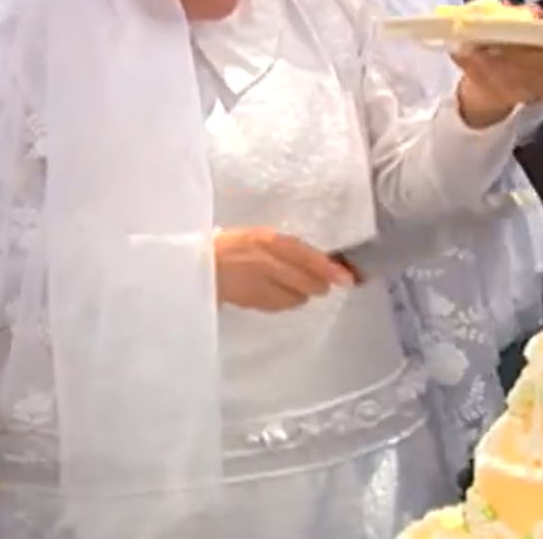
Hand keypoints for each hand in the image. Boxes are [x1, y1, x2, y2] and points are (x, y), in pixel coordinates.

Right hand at [214, 228, 356, 312]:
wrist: (194, 264)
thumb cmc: (230, 245)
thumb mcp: (260, 237)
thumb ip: (288, 249)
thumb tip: (324, 263)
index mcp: (267, 239)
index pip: (305, 255)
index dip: (328, 268)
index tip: (347, 279)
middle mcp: (265, 261)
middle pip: (306, 282)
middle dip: (319, 284)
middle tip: (322, 283)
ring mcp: (256, 284)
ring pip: (296, 297)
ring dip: (301, 293)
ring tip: (293, 286)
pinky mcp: (249, 302)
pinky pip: (278, 305)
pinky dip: (284, 300)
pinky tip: (278, 294)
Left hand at [480, 10, 542, 120]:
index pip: (542, 62)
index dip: (514, 54)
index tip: (489, 42)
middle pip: (523, 76)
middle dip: (493, 64)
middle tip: (464, 50)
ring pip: (523, 84)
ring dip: (495, 73)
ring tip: (469, 58)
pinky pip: (530, 89)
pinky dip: (509, 79)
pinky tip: (492, 68)